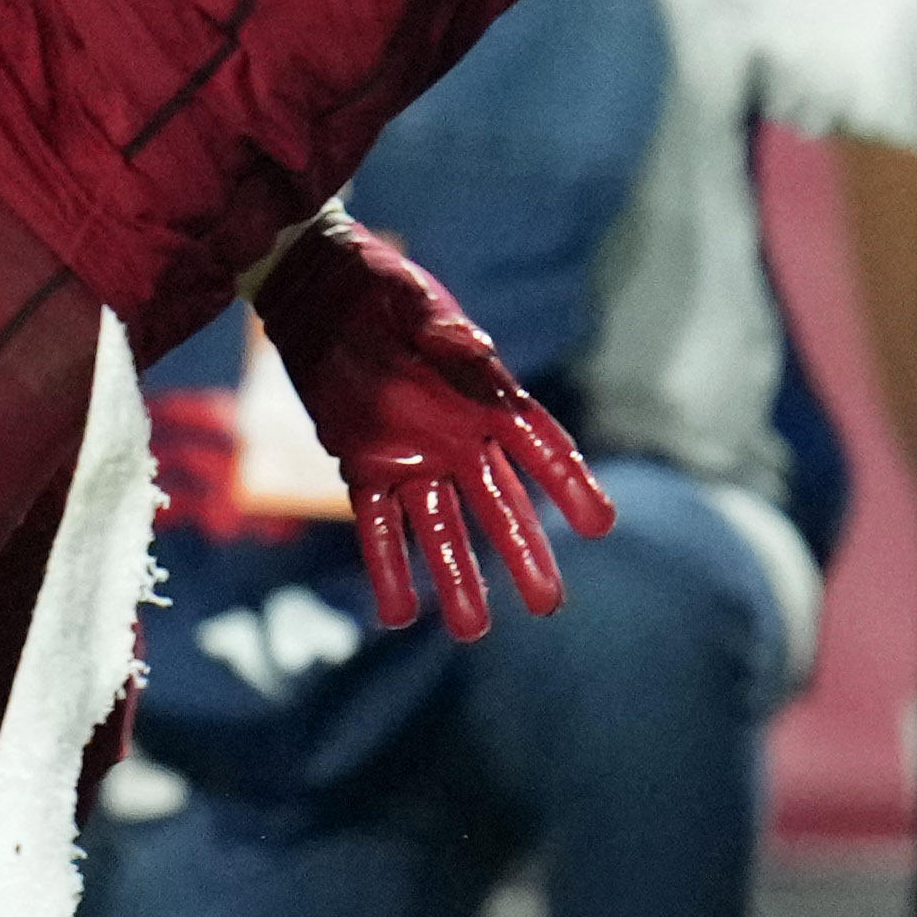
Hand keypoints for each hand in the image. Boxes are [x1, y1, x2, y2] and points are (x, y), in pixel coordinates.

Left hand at [250, 217, 614, 639]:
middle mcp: (458, 437)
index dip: (570, 484)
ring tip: (472, 631)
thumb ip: (438, 327)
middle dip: (524, 554)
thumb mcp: (408, 299)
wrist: (317, 290)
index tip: (599, 525)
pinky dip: (387, 566)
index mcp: (483, 396)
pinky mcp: (364, 467)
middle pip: (498, 505)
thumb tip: (474, 349)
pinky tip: (398, 613)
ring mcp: (411, 459)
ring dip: (458, 577)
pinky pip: (378, 526)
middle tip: (547, 605)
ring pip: (442, 529)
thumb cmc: (376, 285)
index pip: (539, 446)